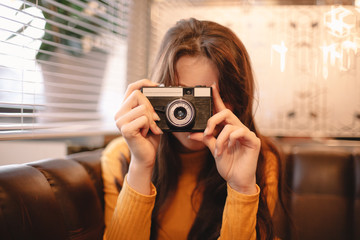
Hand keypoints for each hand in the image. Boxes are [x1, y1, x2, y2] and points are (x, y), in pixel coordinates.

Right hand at [114, 79, 162, 193]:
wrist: (146, 157)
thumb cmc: (149, 138)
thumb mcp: (151, 118)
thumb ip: (151, 106)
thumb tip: (159, 91)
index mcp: (125, 108)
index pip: (131, 87)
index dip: (144, 82)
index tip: (157, 85)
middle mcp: (119, 113)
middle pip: (138, 94)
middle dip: (151, 106)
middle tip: (154, 120)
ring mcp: (120, 121)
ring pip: (143, 108)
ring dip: (151, 120)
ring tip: (149, 129)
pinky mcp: (125, 129)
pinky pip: (143, 119)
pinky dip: (150, 127)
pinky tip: (146, 134)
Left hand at [190, 84, 259, 194]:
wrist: (237, 180)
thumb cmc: (228, 165)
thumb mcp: (214, 150)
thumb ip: (206, 140)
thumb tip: (192, 133)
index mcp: (229, 129)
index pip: (223, 110)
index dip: (218, 97)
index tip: (211, 86)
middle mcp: (238, 128)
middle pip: (226, 112)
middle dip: (213, 120)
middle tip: (207, 132)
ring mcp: (246, 133)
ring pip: (230, 125)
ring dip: (219, 138)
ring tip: (217, 151)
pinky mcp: (253, 140)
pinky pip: (239, 132)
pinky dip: (229, 140)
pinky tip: (226, 150)